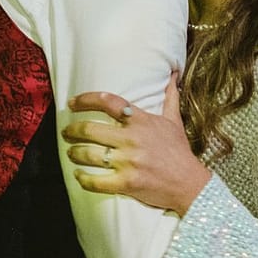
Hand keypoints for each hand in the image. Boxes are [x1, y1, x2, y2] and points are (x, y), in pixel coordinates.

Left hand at [63, 75, 211, 214]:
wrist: (190, 184)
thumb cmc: (180, 152)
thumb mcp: (174, 121)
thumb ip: (170, 97)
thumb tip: (173, 74)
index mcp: (140, 121)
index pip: (107, 102)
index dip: (85, 100)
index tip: (72, 103)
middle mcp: (132, 139)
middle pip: (90, 129)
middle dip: (72, 131)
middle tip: (66, 132)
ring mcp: (128, 162)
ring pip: (88, 154)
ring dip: (73, 153)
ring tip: (70, 153)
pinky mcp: (127, 183)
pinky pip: (96, 181)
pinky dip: (83, 179)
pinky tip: (78, 176)